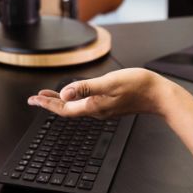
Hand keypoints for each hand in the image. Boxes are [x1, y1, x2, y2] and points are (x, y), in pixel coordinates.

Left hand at [27, 68, 170, 118]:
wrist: (159, 95)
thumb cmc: (138, 86)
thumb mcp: (109, 82)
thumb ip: (86, 87)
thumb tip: (64, 93)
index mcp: (94, 106)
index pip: (64, 108)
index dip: (47, 103)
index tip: (34, 99)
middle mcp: (97, 111)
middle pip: (68, 109)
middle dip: (50, 103)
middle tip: (35, 99)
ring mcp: (104, 109)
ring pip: (76, 107)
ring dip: (62, 101)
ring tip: (50, 96)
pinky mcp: (111, 105)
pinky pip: (86, 104)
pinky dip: (75, 99)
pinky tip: (76, 95)